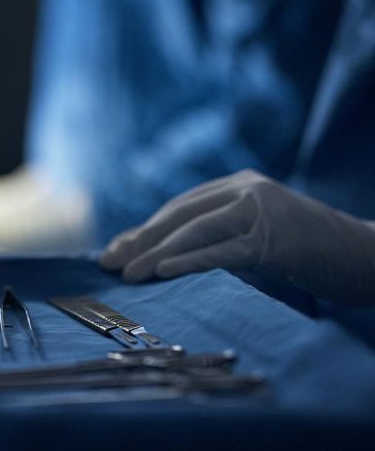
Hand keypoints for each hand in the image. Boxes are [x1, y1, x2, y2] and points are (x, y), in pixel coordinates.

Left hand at [100, 170, 374, 304]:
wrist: (366, 258)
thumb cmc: (307, 255)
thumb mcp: (253, 240)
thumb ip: (214, 239)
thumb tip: (156, 258)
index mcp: (239, 185)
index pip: (179, 208)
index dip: (144, 231)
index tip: (113, 252)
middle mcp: (247, 190)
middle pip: (181, 215)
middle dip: (141, 241)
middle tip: (109, 263)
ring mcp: (263, 211)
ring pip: (196, 230)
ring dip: (157, 253)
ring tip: (128, 274)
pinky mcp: (276, 238)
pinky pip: (224, 250)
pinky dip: (190, 260)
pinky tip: (164, 272)